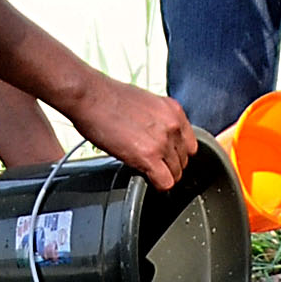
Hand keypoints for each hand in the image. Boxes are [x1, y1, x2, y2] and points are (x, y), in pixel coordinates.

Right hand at [66, 74, 193, 190]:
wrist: (90, 96)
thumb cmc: (108, 97)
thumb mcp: (146, 103)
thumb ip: (159, 121)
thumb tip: (157, 136)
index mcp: (174, 111)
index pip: (190, 144)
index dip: (177, 154)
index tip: (167, 158)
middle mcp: (173, 126)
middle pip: (183, 160)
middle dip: (169, 166)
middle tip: (153, 165)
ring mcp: (162, 141)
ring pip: (176, 174)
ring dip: (162, 176)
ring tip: (146, 171)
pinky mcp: (148, 156)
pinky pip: (165, 182)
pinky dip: (157, 185)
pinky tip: (146, 179)